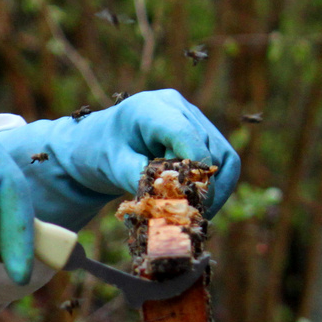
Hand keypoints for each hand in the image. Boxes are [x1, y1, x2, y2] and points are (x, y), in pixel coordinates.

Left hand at [0, 90, 239, 230]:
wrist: (97, 144)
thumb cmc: (102, 152)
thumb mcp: (113, 166)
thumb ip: (140, 179)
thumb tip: (170, 200)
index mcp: (151, 108)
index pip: (185, 135)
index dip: (193, 170)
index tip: (189, 201)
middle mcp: (178, 107)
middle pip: (209, 149)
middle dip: (201, 186)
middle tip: (188, 215)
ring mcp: (193, 117)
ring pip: (223, 157)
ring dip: (214, 189)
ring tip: (194, 212)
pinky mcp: (202, 133)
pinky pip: (223, 162)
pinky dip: (217, 187)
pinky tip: (199, 205)